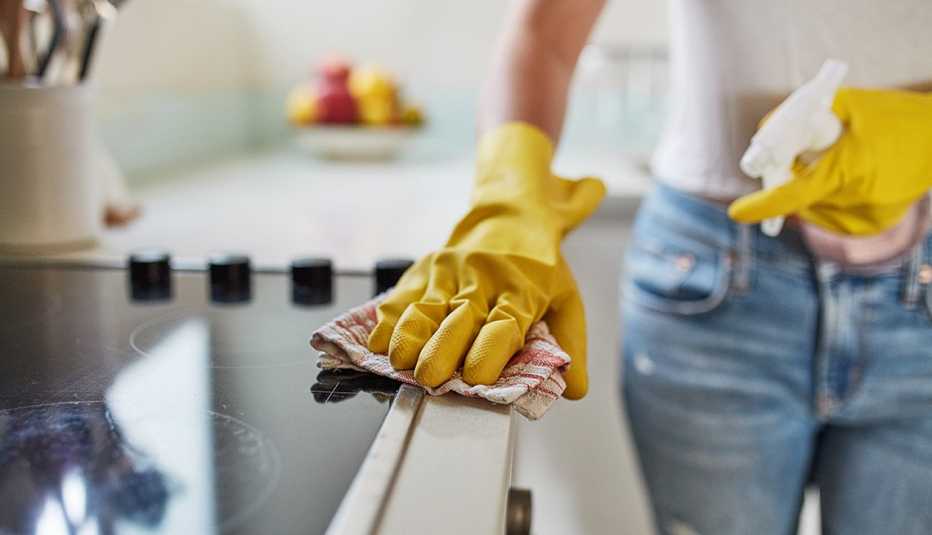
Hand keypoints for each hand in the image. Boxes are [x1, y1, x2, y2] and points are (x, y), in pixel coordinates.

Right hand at [367, 123, 604, 398]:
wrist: (510, 214)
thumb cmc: (538, 267)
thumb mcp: (566, 298)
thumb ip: (569, 344)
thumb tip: (574, 391)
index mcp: (521, 290)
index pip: (504, 324)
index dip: (489, 351)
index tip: (477, 377)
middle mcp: (483, 279)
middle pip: (459, 319)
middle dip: (441, 350)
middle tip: (430, 378)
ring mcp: (450, 272)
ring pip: (425, 308)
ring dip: (409, 337)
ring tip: (400, 363)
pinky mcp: (425, 269)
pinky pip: (402, 297)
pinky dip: (387, 321)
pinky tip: (377, 343)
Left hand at [729, 88, 931, 234]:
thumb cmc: (893, 116)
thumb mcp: (848, 104)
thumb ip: (804, 118)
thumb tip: (768, 132)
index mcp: (849, 169)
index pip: (794, 195)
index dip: (763, 206)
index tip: (737, 213)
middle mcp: (857, 199)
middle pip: (799, 198)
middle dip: (788, 180)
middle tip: (786, 161)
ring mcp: (867, 217)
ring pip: (812, 207)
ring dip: (809, 187)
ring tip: (839, 159)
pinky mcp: (871, 224)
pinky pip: (830, 213)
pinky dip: (826, 196)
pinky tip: (849, 175)